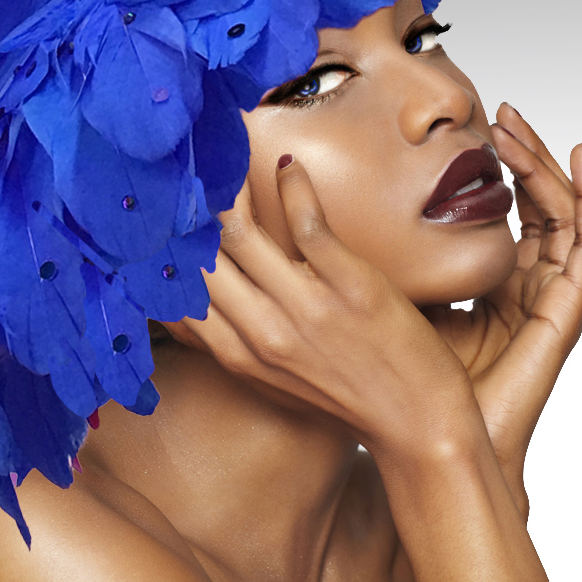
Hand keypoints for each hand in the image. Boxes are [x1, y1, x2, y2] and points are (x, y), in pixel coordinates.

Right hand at [176, 156, 483, 457]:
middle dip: (189, 207)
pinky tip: (288, 165)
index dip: (163, 245)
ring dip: (233, 187)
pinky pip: (305, 223)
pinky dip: (293, 185)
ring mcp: (306, 307)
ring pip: (240, 232)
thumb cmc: (343, 398)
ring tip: (232, 157)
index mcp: (239, 354)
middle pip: (199, 255)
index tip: (163, 209)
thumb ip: (225, 343)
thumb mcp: (270, 382)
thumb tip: (178, 307)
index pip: (176, 291)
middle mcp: (264, 331)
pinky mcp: (350, 286)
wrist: (419, 425)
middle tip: (193, 167)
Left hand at [422, 104, 581, 515]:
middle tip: (500, 113)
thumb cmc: (414, 378)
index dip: (500, 166)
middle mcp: (530, 284)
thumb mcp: (399, 294)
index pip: (510, 209)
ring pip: (562, 211)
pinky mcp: (565, 308)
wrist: (436, 438)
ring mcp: (552, 295)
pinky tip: (581, 158)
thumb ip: (397, 251)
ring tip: (516, 126)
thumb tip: (350, 201)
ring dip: (543, 163)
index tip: (480, 125)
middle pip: (539, 203)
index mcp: (497, 282)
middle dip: (523, 154)